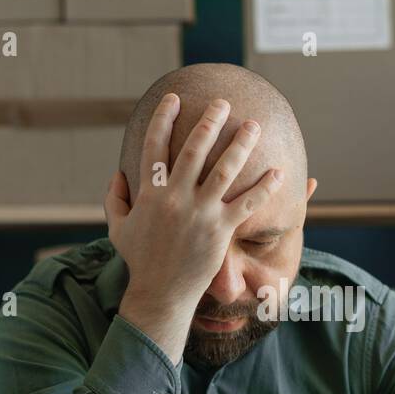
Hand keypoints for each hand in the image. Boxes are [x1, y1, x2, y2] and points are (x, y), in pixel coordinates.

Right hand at [104, 93, 283, 362]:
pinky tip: (279, 172)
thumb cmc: (140, 261)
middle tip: (222, 103)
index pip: (155, 147)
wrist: (161, 294)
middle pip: (194, 149)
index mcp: (150, 194)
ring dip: (240, 144)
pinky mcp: (220, 230)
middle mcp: (175, 198)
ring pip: (224, 170)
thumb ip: (115, 199)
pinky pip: (246, 203)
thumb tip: (117, 174)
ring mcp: (200, 213)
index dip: (164, 119)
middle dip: (209, 122)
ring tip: (253, 126)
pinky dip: (264, 187)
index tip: (174, 99)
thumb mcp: (118, 229)